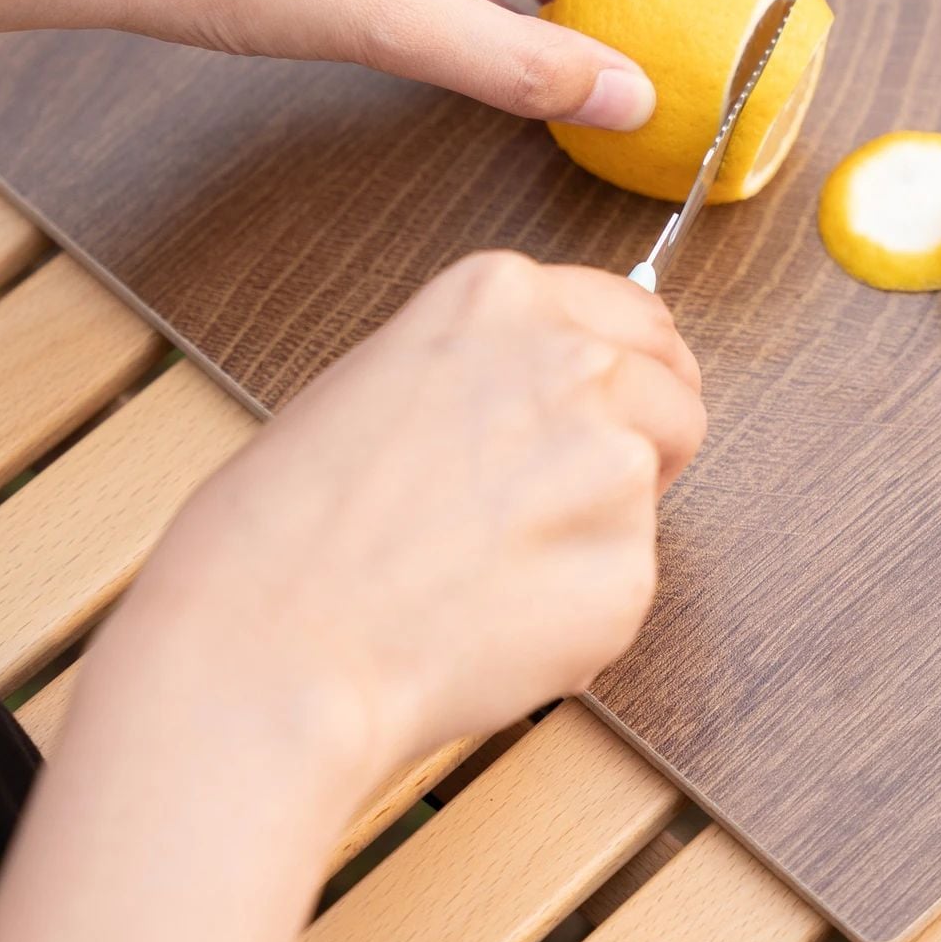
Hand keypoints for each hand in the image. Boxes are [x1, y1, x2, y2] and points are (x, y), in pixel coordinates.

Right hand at [116, 251, 705, 801]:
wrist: (269, 643)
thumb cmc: (285, 527)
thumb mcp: (380, 379)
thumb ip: (487, 369)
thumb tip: (556, 396)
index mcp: (501, 297)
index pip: (634, 314)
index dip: (634, 368)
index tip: (630, 399)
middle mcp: (573, 361)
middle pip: (671, 393)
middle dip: (640, 442)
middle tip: (558, 501)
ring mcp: (611, 462)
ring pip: (649, 494)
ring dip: (596, 528)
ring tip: (485, 569)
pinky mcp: (627, 568)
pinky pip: (624, 584)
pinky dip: (577, 609)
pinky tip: (489, 619)